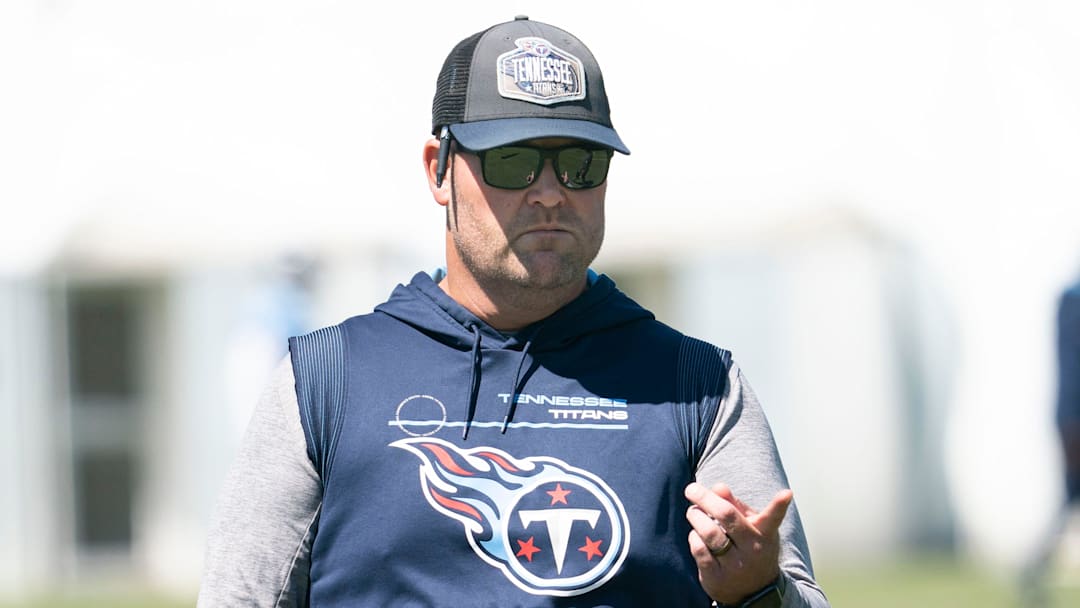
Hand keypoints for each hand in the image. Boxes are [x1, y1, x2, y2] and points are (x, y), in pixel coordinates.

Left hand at [684, 481, 791, 604]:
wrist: (751, 591)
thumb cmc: (748, 546)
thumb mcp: (751, 525)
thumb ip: (734, 504)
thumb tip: (718, 487)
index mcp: (765, 533)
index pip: (773, 518)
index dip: (780, 505)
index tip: (787, 493)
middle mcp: (752, 549)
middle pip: (726, 515)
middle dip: (705, 498)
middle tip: (692, 489)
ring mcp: (735, 565)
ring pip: (708, 532)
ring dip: (696, 516)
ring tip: (693, 512)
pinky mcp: (717, 578)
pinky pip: (698, 549)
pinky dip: (694, 536)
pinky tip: (696, 535)